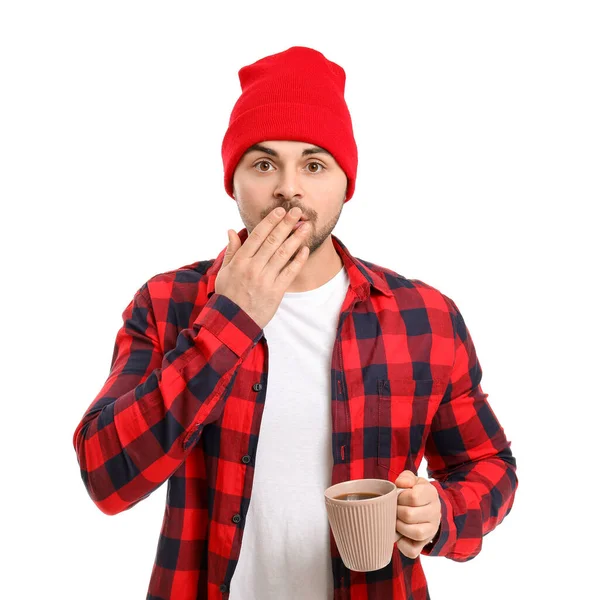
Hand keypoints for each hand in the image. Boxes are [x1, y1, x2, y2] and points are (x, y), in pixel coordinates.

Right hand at [215, 207, 310, 328]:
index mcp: (240, 261)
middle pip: (273, 241)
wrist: (233, 322)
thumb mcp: (224, 272)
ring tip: (306, 226)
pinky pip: (290, 272)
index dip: (270, 221)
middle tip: (297, 211)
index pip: (257, 235)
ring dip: (296, 238)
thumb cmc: (228, 295)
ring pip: (284, 254)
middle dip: (286, 224)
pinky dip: (298, 260)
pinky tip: (305, 249)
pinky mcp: (276, 292)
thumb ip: (231, 250)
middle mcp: (253, 268)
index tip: (280, 211)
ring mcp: (265, 280)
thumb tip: (231, 230)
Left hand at [394, 470, 441, 558]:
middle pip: (410, 515)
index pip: (414, 497)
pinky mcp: (425, 543)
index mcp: (431, 494)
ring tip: (395, 521)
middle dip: (396, 512)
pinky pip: (413, 551)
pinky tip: (399, 535)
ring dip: (400, 527)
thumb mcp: (412, 480)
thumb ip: (406, 477)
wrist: (427, 507)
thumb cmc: (414, 491)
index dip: (400, 497)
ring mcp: (432, 530)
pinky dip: (402, 545)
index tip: (398, 497)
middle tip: (394, 509)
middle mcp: (435, 512)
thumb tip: (400, 484)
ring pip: (416, 533)